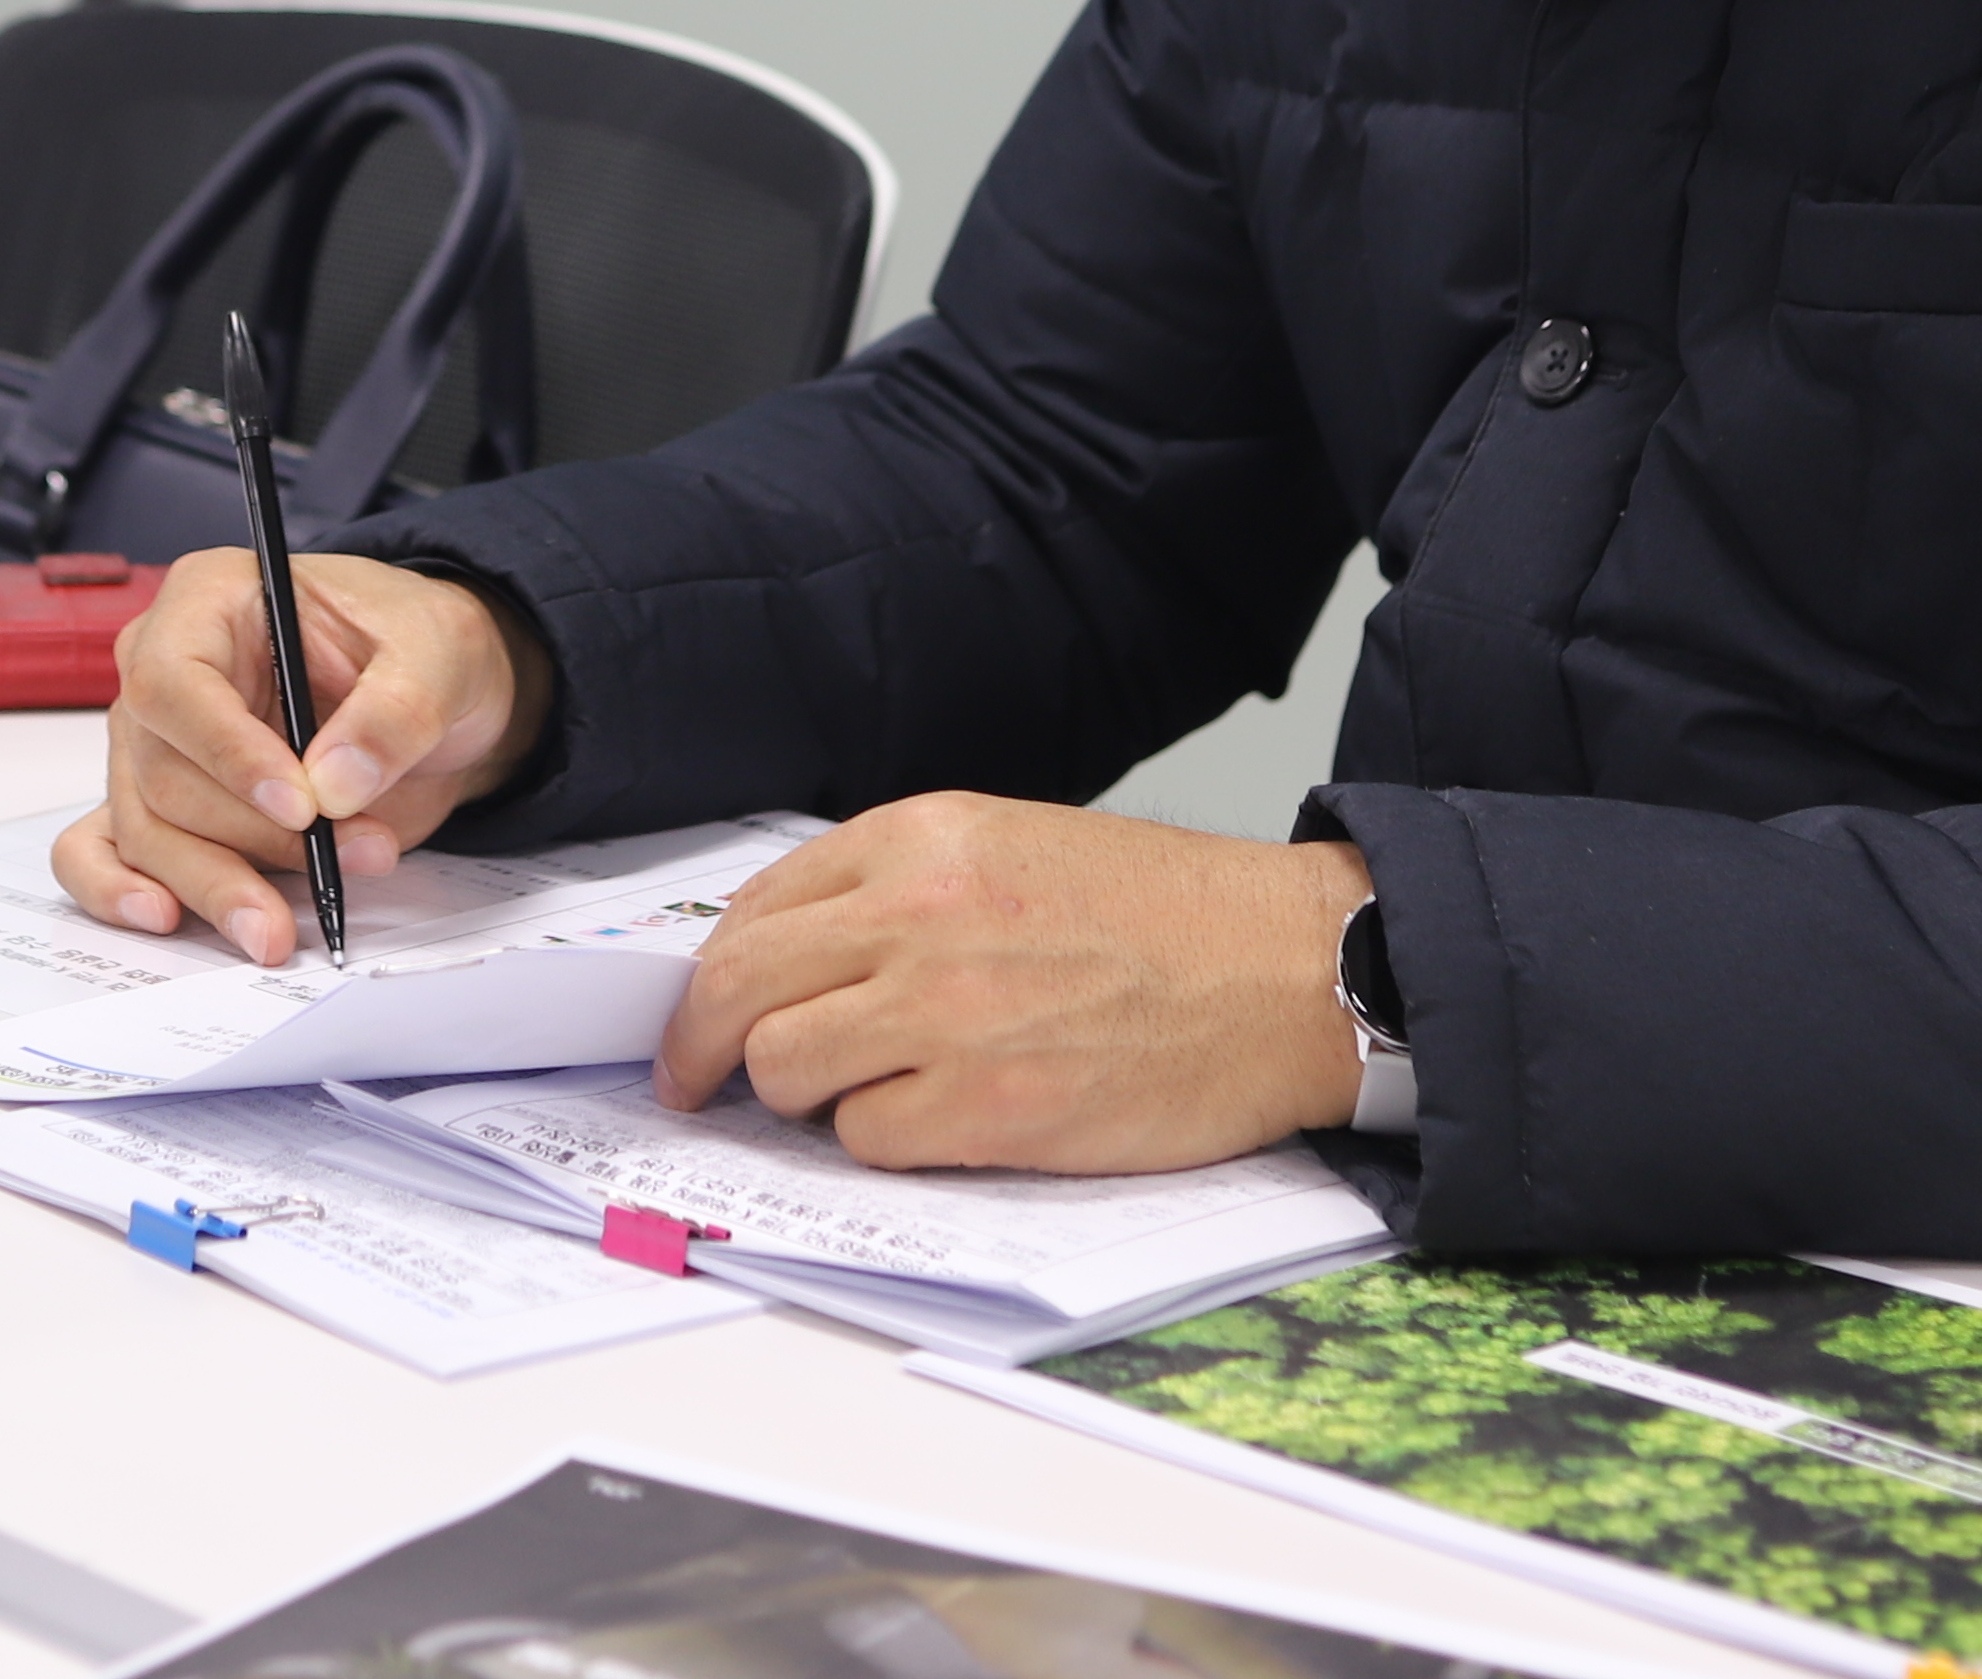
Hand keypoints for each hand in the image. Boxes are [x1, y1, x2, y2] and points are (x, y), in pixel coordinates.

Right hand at [51, 550, 553, 964]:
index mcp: (210, 601)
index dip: (227, 751)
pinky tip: (165, 917)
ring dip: (222, 883)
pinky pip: (104, 849)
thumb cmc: (418, 649)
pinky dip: (117, 890)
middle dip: (257, 837)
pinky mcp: (162, 805)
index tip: (301, 806)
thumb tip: (335, 785)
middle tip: (355, 858)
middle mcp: (162, 669)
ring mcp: (153, 742)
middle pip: (165, 773)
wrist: (430, 698)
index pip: (175, 680)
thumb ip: (395, 713)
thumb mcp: (439, 655)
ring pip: (148, 829)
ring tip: (294, 920)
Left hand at [656, 793, 1370, 1171]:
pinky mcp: (991, 1107)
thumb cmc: (1163, 916)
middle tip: (697, 1082)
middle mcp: (919, 917)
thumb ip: (896, 889)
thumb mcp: (1011, 848)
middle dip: (703, 1046)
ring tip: (863, 1092)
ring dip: (805, 1094)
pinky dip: (885, 1141)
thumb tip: (784, 958)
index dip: (711, 976)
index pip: (755, 911)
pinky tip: (942, 1118)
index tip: (698, 1016)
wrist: (1284, 970)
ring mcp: (950, 1015)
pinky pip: (868, 1140)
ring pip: (786, 1070)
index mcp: (921, 840)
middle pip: (740, 991)